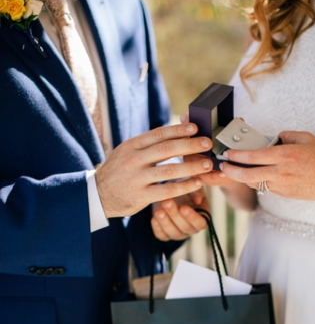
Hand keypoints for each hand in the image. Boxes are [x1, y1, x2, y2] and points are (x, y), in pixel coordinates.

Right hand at [95, 123, 212, 216]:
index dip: (178, 130)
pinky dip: (184, 186)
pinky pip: (167, 190)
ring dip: (191, 166)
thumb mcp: (127, 152)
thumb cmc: (119, 171)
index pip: (158, 134)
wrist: (98, 195)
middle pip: (167, 149)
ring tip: (207, 164)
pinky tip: (197, 183)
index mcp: (132, 145)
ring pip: (170, 170)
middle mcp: (134, 159)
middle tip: (207, 143)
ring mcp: (137, 178)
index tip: (195, 127)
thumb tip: (175, 133)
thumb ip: (147, 145)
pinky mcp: (141, 196)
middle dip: (190, 145)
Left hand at [151, 189, 209, 240]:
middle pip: (185, 228)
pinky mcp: (166, 235)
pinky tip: (153, 219)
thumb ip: (196, 191)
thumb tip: (197, 200)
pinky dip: (157, 228)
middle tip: (167, 202)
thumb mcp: (192, 186)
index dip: (192, 217)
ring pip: (173, 233)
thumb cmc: (184, 188)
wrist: (170, 191)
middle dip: (175, 215)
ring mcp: (178, 233)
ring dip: (165, 222)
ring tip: (158, 210)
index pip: (200, 223)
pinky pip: (162, 236)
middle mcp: (191, 228)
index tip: (183, 207)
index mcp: (201, 218)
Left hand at [219, 131, 314, 201]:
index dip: (236, 156)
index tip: (227, 154)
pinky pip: (266, 188)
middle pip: (247, 175)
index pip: (253, 156)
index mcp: (285, 155)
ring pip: (255, 183)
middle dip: (231, 171)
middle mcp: (281, 172)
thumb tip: (272, 138)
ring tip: (237, 170)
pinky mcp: (285, 194)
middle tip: (223, 167)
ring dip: (244, 177)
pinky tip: (257, 175)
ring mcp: (282, 186)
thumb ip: (286, 136)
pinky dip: (259, 181)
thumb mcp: (307, 138)